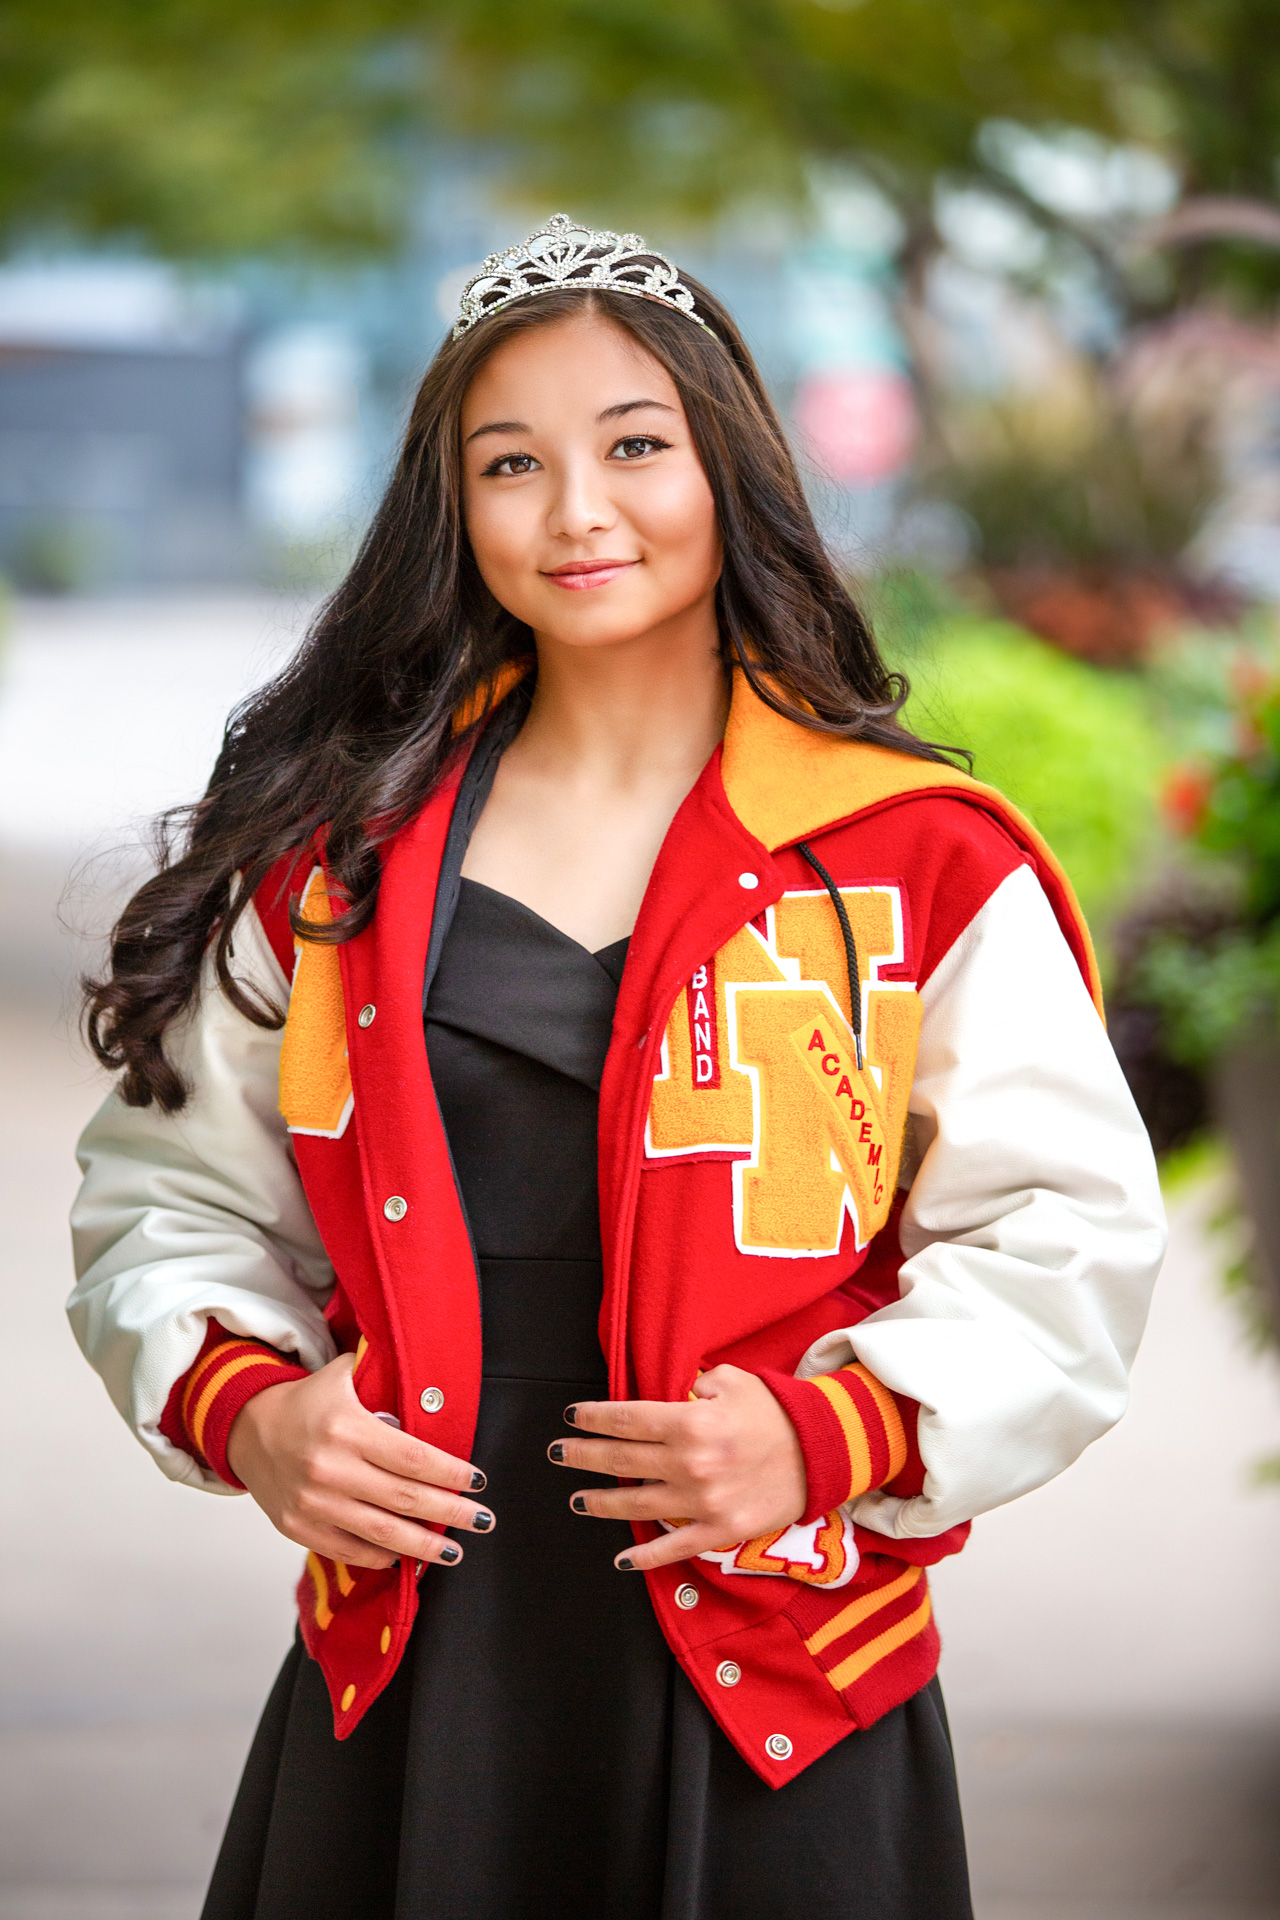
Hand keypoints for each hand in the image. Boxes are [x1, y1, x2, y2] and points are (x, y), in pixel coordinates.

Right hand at [226, 1353, 492, 1570]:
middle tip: (482, 1520)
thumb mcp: (344, 1376)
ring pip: (382, 1534)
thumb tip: (434, 1386)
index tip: (478, 1482)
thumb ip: (385, 1376)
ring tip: (454, 1552)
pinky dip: (382, 1557)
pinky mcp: (298, 1528)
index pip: (413, 1458)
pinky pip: (350, 1550)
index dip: (451, 1474)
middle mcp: (329, 1469)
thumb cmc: (306, 1403)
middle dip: (451, 1513)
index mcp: (346, 1428)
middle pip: (405, 1499)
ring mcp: (313, 1503)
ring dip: (424, 1547)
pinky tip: (406, 1558)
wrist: (245, 1429)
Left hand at [549, 1364, 806, 1572]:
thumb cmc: (774, 1411)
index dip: (593, 1418)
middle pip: (621, 1461)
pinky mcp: (718, 1531)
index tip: (572, 1417)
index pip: (626, 1419)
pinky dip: (644, 1556)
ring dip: (600, 1502)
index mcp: (690, 1422)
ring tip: (577, 1499)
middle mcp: (690, 1464)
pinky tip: (621, 1558)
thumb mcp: (732, 1381)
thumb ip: (692, 1387)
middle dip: (583, 1456)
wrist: (823, 1451)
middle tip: (558, 1453)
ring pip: (636, 1505)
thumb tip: (664, 1396)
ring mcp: (702, 1502)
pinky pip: (672, 1548)